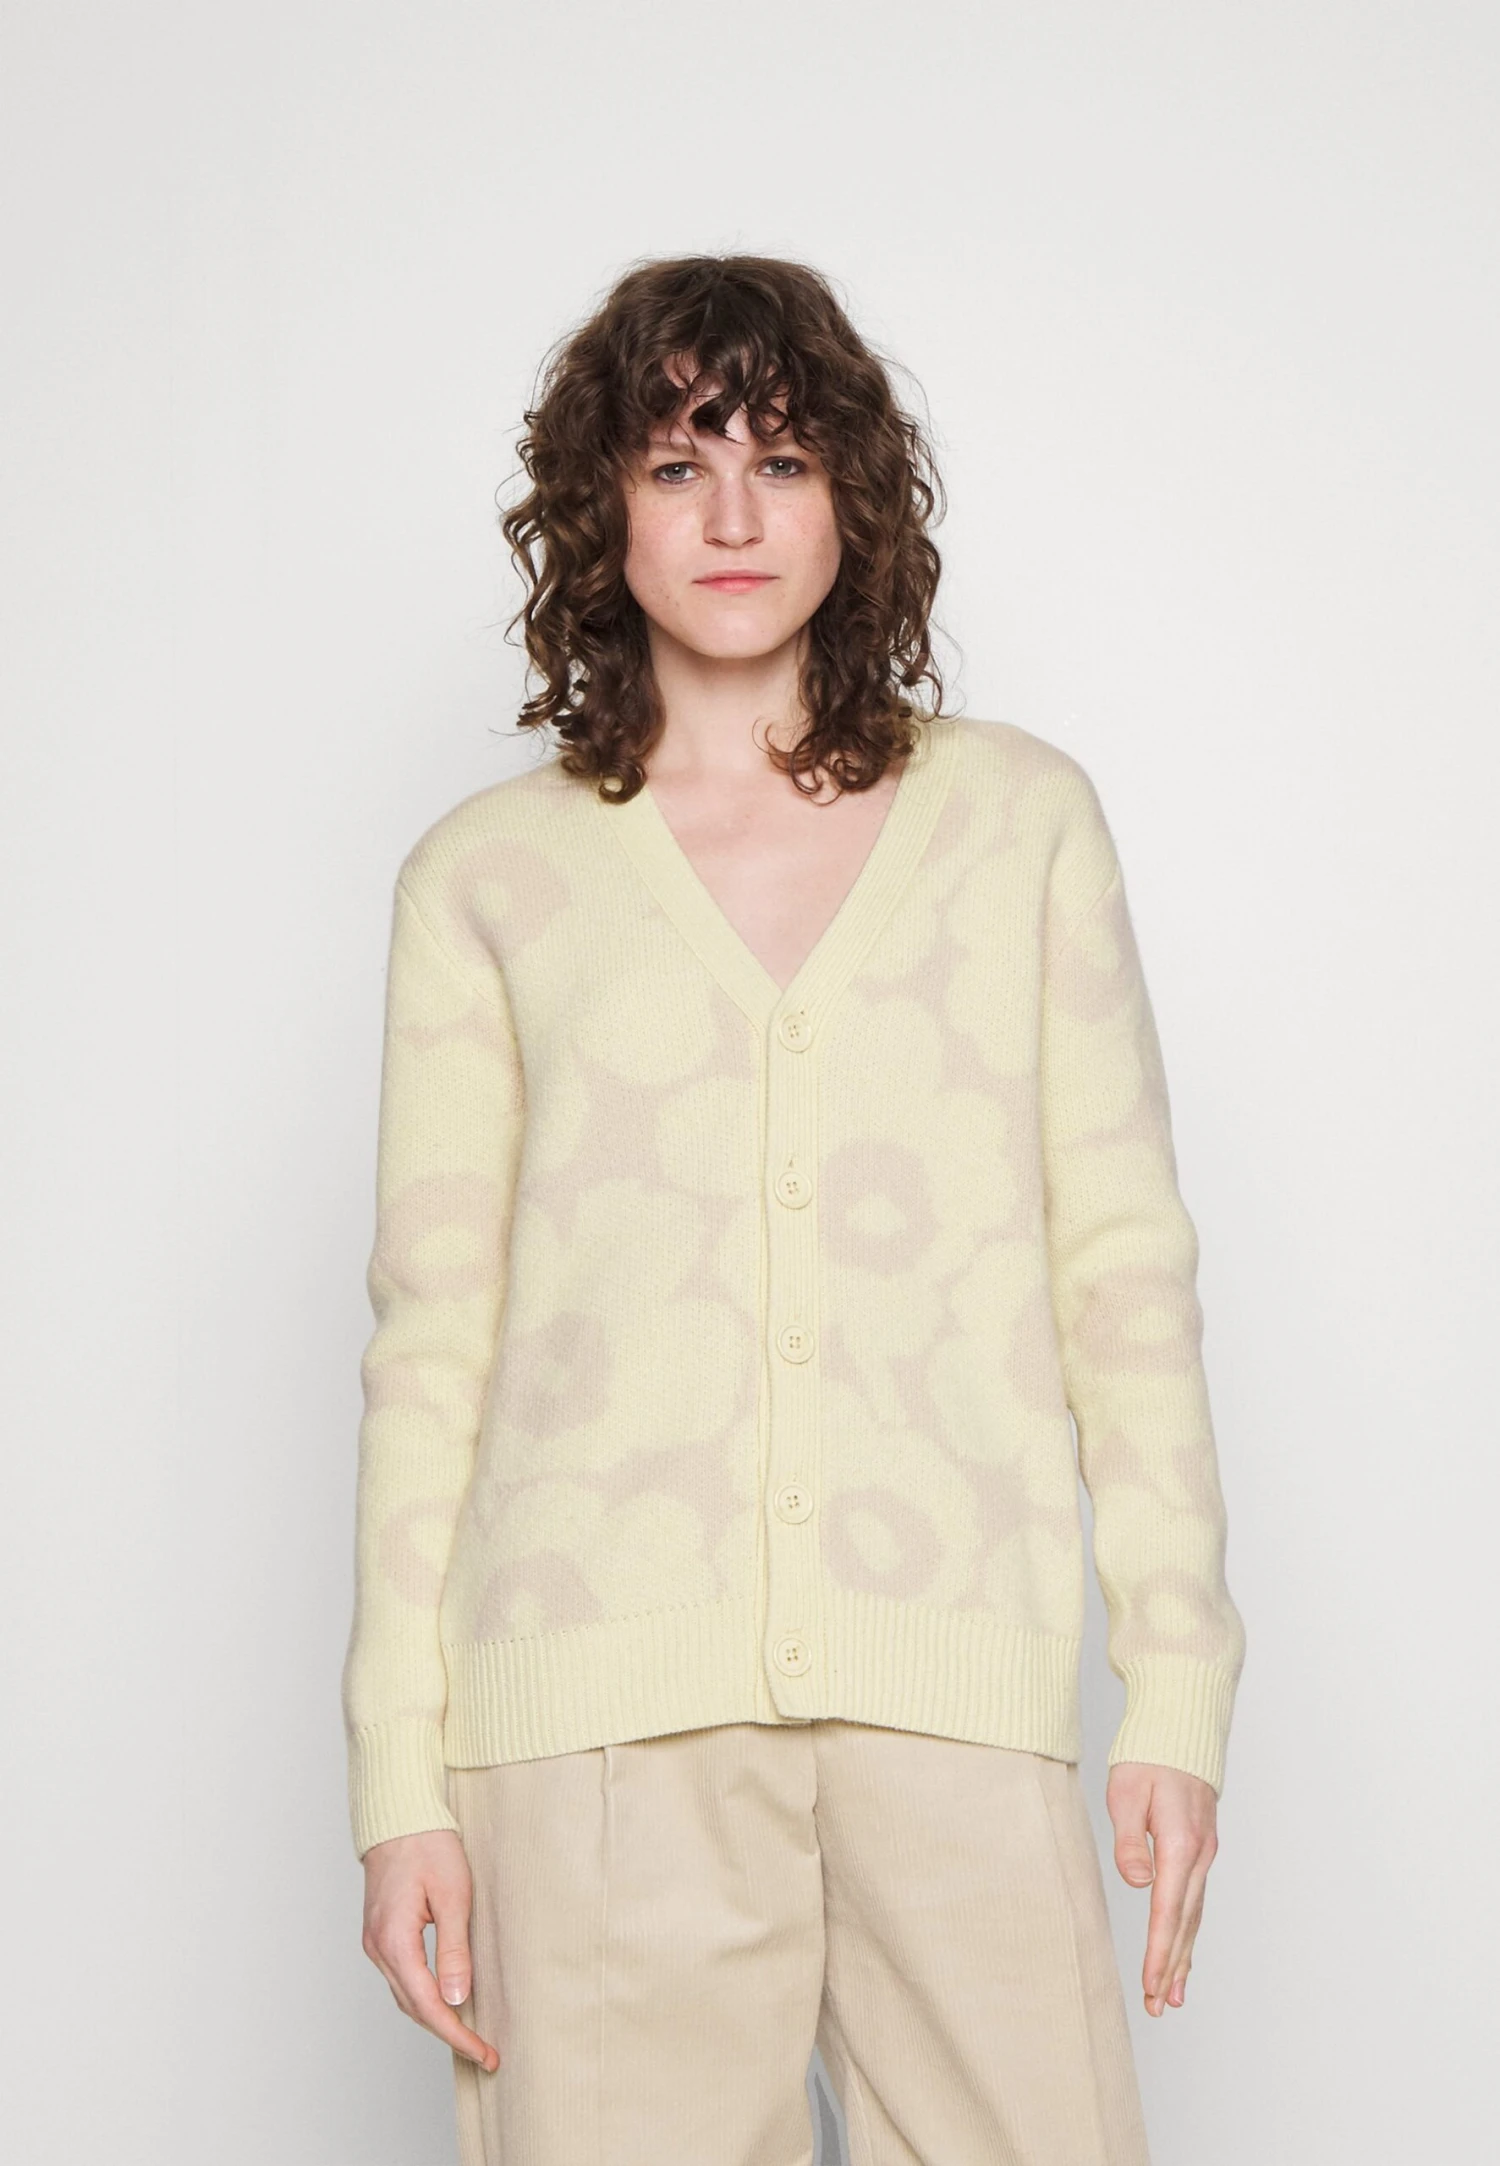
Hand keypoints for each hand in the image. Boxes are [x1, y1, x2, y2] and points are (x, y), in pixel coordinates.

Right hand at [360, 1829, 499, 2070]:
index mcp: (395, 1941)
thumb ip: (454, 1950)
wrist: (400, 1815)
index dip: (457, 2034)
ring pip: (405, 1996)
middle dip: (449, 2033)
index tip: (484, 2053)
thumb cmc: (429, 1846)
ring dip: (435, 2018)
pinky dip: (423, 1996)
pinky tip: (444, 1999)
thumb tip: (457, 1999)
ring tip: (469, 2033)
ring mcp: (375, 1942)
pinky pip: (401, 1978)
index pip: (427, 2005)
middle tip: (483, 2051)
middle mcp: (378, 1948)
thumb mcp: (452, 1896)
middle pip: (413, 2007)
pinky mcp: (380, 1934)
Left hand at [1105, 1762, 1218, 2016]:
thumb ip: (1131, 1840)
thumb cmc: (1148, 1756)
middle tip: (1158, 2005)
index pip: (1168, 1909)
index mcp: (1180, 1844)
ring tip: (1171, 1994)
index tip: (1150, 1983)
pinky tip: (1181, 1949)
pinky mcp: (1200, 1849)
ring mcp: (1204, 1853)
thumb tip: (1139, 1882)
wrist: (1179, 1729)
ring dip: (1182, 1955)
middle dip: (1171, 1965)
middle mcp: (1198, 1854)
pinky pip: (1194, 1899)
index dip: (1159, 1950)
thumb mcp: (1127, 1791)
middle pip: (1184, 1921)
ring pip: (1193, 1914)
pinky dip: (1188, 1930)